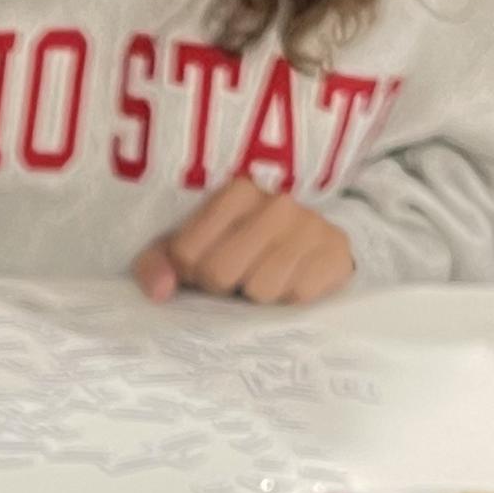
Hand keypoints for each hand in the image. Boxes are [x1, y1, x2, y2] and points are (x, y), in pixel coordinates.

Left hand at [133, 177, 355, 306]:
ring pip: (260, 290)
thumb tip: (159, 291)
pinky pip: (297, 297)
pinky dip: (291, 301)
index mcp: (235, 192)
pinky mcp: (336, 254)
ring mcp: (311, 226)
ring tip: (265, 279)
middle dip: (222, 287)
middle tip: (235, 279)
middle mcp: (276, 202)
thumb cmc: (240, 247)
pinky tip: (293, 282)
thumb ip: (158, 264)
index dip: (190, 274)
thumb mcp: (192, 248)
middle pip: (220, 273)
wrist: (314, 244)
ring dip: (257, 296)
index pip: (186, 254)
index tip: (203, 271)